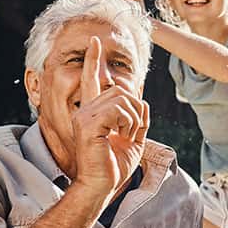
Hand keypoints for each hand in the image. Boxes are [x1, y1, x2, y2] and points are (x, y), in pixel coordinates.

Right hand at [71, 36, 148, 200]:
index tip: (96, 42)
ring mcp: (85, 116)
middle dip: (136, 109)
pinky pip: (119, 110)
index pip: (92, 80)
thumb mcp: (133, 139)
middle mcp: (85, 110)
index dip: (94, 60)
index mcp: (93, 112)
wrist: (102, 185)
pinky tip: (123, 137)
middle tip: (132, 132)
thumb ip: (138, 118)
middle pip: (120, 89)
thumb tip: (142, 99)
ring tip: (127, 136)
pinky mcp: (89, 124)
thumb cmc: (114, 166)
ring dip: (133, 119)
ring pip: (122, 98)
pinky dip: (129, 123)